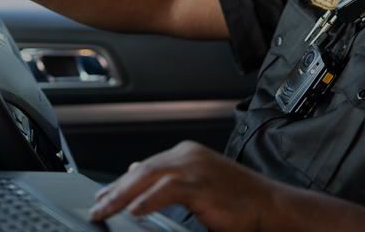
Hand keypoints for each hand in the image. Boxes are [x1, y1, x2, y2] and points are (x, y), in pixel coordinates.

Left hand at [89, 140, 273, 231]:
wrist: (268, 204)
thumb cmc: (237, 198)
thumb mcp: (198, 184)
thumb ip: (170, 180)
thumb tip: (139, 172)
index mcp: (187, 154)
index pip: (146, 167)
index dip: (121, 182)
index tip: (102, 195)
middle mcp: (188, 156)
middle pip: (143, 170)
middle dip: (116, 190)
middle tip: (97, 206)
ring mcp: (195, 168)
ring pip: (149, 177)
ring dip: (123, 196)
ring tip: (105, 210)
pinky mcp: (201, 184)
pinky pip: (168, 190)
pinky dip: (148, 200)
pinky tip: (134, 211)